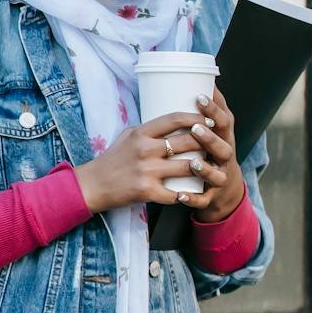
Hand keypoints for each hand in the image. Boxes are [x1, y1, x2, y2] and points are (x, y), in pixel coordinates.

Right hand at [76, 108, 230, 215]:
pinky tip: (195, 193)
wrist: (93, 185)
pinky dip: (187, 195)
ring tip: (214, 168)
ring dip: (204, 168)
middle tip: (218, 144)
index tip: (208, 119)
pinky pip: (175, 194)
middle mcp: (146, 150)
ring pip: (187, 167)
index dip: (195, 117)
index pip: (173, 119)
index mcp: (141, 133)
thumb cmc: (112, 160)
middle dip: (206, 142)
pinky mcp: (146, 191)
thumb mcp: (127, 136)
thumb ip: (148, 129)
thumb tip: (170, 121)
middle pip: (186, 141)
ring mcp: (147, 171)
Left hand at [188, 87, 245, 220]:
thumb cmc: (210, 153)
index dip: (214, 108)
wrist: (223, 191)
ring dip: (206, 169)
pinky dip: (193, 199)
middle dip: (210, 137)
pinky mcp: (211, 197)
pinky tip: (181, 196)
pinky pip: (203, 200)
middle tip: (195, 128)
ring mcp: (220, 179)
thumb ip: (203, 112)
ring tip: (194, 163)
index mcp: (224, 139)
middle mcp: (225, 158)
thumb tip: (194, 77)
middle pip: (223, 147)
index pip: (224, 121)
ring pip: (217, 174)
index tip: (200, 95)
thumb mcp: (212, 132)